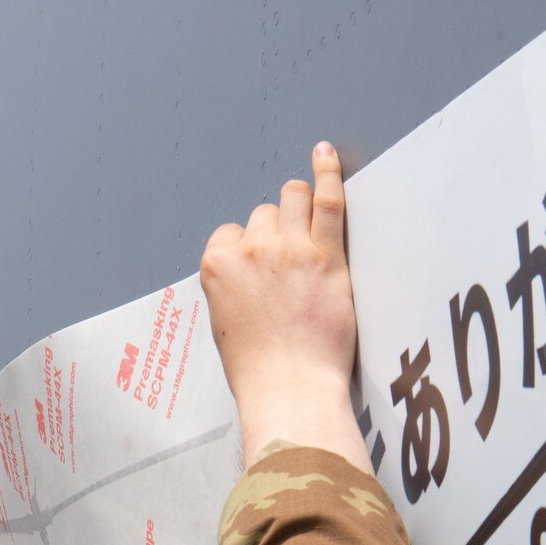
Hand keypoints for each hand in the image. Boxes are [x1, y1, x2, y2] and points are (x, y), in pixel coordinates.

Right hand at [201, 141, 365, 468]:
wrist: (289, 390)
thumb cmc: (259, 371)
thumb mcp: (225, 325)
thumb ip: (233, 289)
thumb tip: (252, 275)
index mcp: (217, 268)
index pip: (231, 232)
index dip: (249, 247)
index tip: (261, 268)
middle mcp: (249, 251)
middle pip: (264, 213)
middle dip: (276, 230)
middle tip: (290, 262)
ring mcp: (288, 249)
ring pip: (291, 197)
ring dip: (299, 206)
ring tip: (309, 228)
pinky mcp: (326, 256)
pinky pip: (327, 201)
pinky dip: (327, 171)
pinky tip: (326, 154)